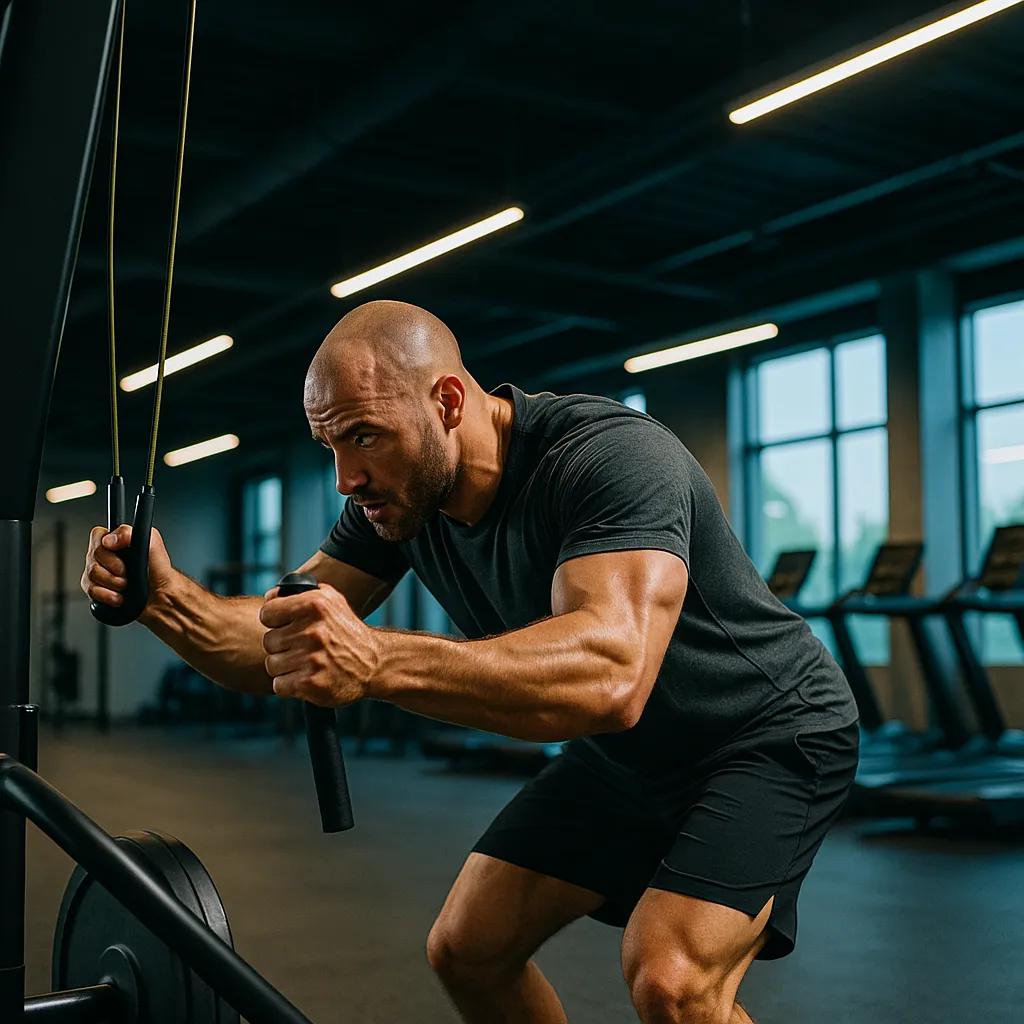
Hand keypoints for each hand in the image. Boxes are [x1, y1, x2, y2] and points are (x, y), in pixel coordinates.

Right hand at [81, 523, 173, 612]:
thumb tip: (108, 539)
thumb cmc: (159, 571)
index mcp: (117, 542)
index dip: (105, 545)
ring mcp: (100, 574)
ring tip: (125, 585)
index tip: (120, 554)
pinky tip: (119, 596)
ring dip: (111, 582)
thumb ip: (128, 533)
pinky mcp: (98, 591)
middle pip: (91, 557)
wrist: (161, 596)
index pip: (97, 535)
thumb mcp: (151, 542)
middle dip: (112, 568)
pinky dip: (107, 595)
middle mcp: (106, 557)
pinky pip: (91, 591)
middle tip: (126, 573)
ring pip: (90, 575)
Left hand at [260, 585, 379, 706]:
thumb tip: (269, 597)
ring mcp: (311, 659)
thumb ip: (300, 593)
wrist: (374, 663)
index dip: (275, 621)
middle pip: (269, 641)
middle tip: (302, 648)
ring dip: (285, 667)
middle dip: (283, 646)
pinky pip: (280, 685)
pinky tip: (307, 678)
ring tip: (306, 663)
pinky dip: (290, 685)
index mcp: (314, 605)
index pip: (267, 613)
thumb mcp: (331, 601)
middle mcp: (312, 631)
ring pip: (272, 664)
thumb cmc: (347, 631)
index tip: (287, 626)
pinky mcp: (310, 683)